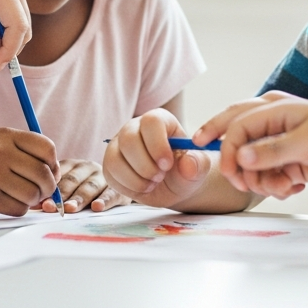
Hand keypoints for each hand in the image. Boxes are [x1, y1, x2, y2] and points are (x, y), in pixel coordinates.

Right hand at [0, 128, 58, 215]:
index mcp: (6, 136)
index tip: (48, 171)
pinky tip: (7, 201)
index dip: (53, 164)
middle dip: (48, 187)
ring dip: (33, 200)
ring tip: (21, 195)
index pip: (47, 148)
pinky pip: (18, 208)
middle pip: (43, 174)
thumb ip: (24, 153)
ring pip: (32, 194)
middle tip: (42, 191)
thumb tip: (56, 176)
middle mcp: (0, 153)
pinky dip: (18, 208)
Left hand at [42, 159, 128, 212]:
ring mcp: (103, 176)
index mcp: (72, 165)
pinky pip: (111, 193)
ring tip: (70, 208)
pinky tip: (97, 207)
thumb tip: (32, 205)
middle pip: (73, 180)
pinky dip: (104, 200)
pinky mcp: (118, 187)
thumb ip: (53, 195)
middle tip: (52, 207)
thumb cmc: (86, 189)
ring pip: (90, 187)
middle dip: (61, 195)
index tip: (41, 203)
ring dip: (79, 198)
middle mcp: (87, 168)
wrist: (122, 183)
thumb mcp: (70, 188)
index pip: (59, 175)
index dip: (49, 189)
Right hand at [103, 109, 217, 207]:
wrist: (173, 185)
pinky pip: (110, 173)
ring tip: (153, 183)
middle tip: (160, 177)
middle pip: (129, 139)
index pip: (151, 121)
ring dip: (137, 178)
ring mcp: (119, 144)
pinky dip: (129, 186)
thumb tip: (189, 164)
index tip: (167, 165)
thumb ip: (198, 165)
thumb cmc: (185, 171)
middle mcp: (135, 127)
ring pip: (115, 158)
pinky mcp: (110, 162)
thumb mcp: (197, 170)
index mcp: (159, 121)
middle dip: (146, 165)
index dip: (158, 144)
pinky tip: (143, 186)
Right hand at [194, 93, 307, 192]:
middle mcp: (273, 126)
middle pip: (237, 142)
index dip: (228, 150)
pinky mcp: (290, 164)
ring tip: (283, 186)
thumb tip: (241, 157)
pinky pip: (269, 178)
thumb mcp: (306, 141)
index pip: (237, 127)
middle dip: (237, 167)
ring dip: (262, 181)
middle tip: (244, 183)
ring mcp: (281, 146)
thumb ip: (272, 151)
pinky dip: (276, 187)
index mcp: (274, 109)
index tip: (230, 172)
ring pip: (253, 167)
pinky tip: (293, 187)